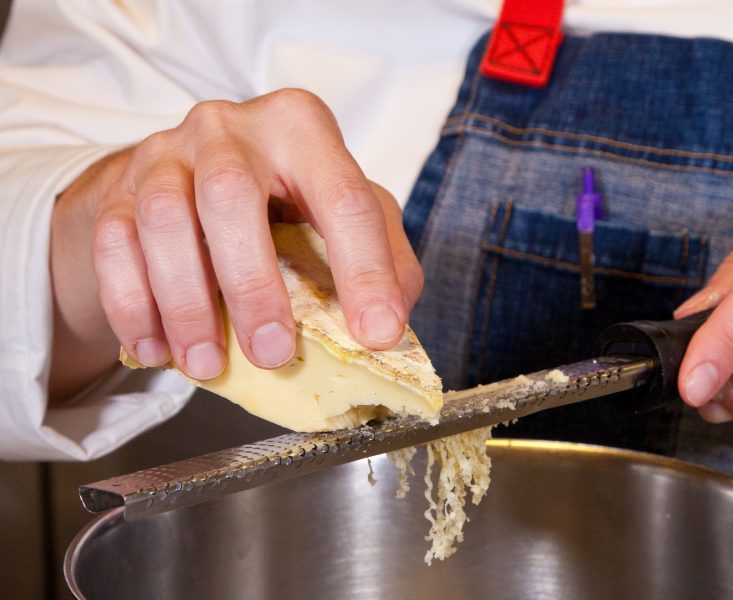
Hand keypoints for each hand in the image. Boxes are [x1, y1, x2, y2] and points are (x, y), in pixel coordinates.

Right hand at [49, 89, 422, 401]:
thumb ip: (384, 254)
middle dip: (254, 285)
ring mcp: (166, 154)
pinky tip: (158, 352)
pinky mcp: (119, 189)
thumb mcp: (346, 212)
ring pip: (163, 218)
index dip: (365, 270)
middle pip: (230, 195)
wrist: (192, 177)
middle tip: (275, 354)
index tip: (375, 334)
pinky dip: (133, 306)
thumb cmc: (282, 199)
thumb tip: (391, 318)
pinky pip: (115, 244)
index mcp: (302, 128)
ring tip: (208, 367)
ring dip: (185, 304)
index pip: (343, 197)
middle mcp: (229, 128)